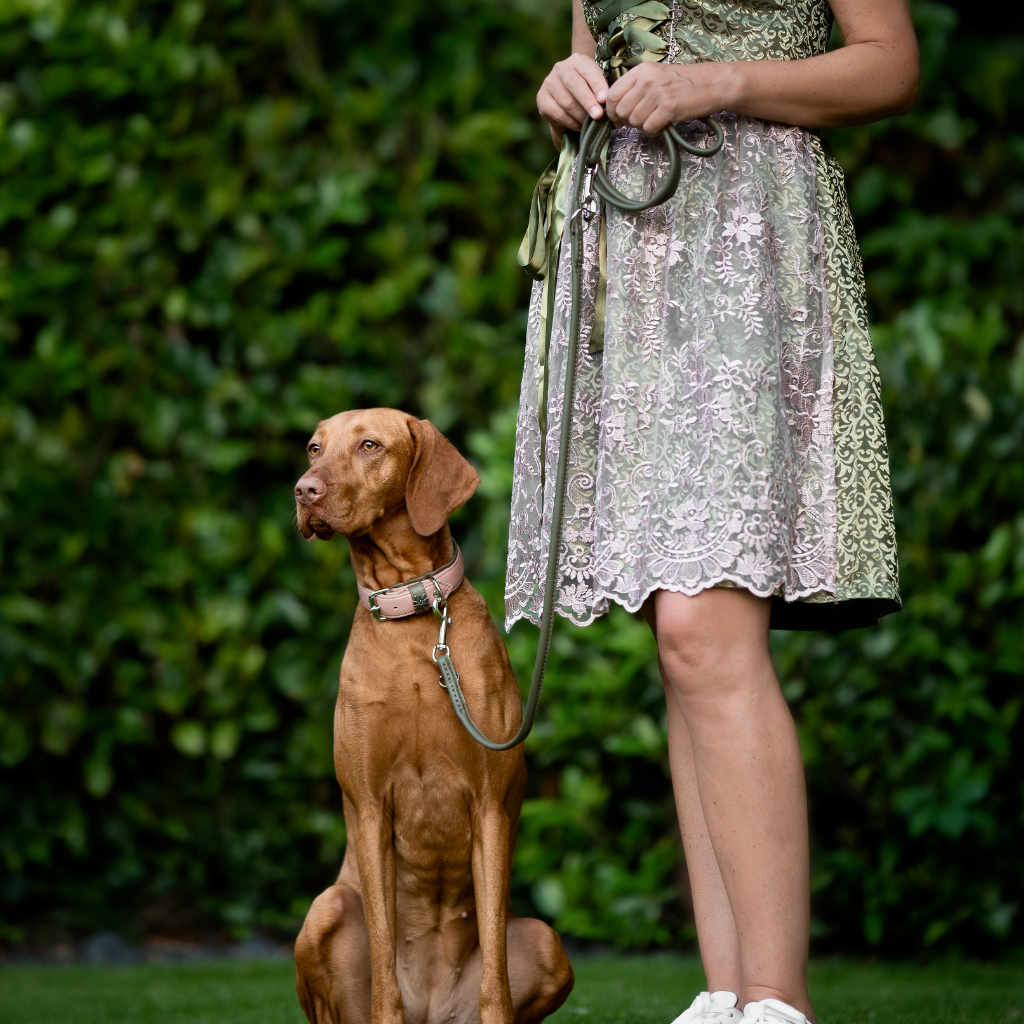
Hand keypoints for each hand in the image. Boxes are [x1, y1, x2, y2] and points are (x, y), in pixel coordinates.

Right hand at [537, 53, 609, 145]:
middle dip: (588, 102)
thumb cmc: (587, 93)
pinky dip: (570, 122)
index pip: (588, 70)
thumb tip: (606, 103)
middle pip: (574, 85)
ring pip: (566, 101)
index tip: (604, 99)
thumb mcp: (596, 87)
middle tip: (598, 116)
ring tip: (589, 123)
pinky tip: (578, 126)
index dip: (597, 85)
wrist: (567, 102)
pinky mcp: (541, 98)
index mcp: (578, 61)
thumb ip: (601, 91)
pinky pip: (558, 113)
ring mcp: (549, 82)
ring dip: (580, 116)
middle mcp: (561, 68)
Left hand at [606, 61, 735, 134]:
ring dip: (642, 127)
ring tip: (654, 121)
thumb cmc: (684, 83)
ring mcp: (658, 92)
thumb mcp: (656, 76)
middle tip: (640, 122)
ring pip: (634, 121)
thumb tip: (617, 108)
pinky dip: (654, 131)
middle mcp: (647, 79)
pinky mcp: (669, 107)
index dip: (612, 111)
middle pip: (621, 110)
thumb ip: (636, 87)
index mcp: (641, 70)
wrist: (713, 83)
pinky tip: (662, 126)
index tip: (618, 120)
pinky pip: (649, 127)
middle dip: (628, 122)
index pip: (612, 94)